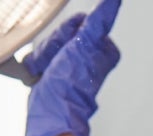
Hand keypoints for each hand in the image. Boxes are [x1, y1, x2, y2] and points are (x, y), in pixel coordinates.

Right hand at [19, 0, 122, 135]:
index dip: (68, 33)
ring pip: (49, 41)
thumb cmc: (70, 81)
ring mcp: (71, 62)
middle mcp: (89, 54)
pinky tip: (41, 73)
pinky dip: (37, 62)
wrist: (51, 108)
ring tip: (48, 70)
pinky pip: (40, 53)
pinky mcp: (55, 69)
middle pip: (62, 31)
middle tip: (57, 62)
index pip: (78, 21)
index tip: (70, 49)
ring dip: (43, 54)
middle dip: (54, 45)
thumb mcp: (86, 43)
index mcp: (102, 47)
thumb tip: (115, 0)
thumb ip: (100, 21)